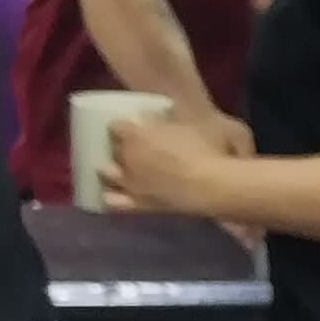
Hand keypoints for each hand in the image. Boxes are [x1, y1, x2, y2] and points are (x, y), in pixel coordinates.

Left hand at [100, 106, 237, 217]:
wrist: (213, 186)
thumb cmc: (204, 152)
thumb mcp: (189, 126)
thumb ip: (167, 120)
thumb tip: (156, 116)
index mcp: (136, 135)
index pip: (115, 125)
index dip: (122, 126)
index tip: (130, 127)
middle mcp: (126, 157)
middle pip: (110, 148)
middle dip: (117, 147)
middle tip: (130, 147)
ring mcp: (129, 182)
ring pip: (106, 173)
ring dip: (110, 169)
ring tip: (119, 170)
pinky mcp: (137, 204)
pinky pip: (113, 201)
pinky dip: (111, 197)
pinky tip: (114, 194)